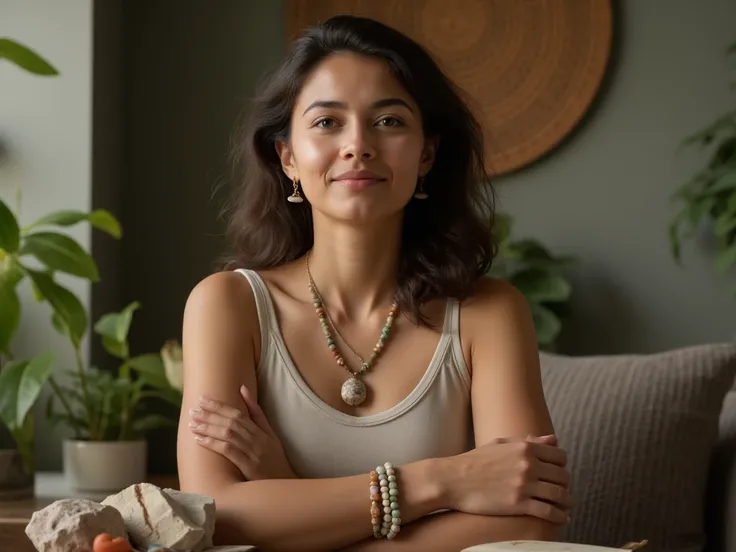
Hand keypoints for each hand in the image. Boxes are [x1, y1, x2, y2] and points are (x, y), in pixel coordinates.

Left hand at [188, 385, 295, 479]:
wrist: (284, 483)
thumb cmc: (275, 458)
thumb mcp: (270, 434)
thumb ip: (256, 413)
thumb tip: (242, 388)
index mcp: (262, 430)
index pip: (238, 413)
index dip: (220, 406)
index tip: (203, 400)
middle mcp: (257, 439)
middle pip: (231, 422)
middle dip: (211, 415)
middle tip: (193, 410)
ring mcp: (253, 452)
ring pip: (228, 434)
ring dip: (209, 428)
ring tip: (192, 424)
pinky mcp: (249, 466)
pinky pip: (229, 451)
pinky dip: (214, 444)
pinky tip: (200, 440)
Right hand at [442, 434, 571, 523]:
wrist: (453, 479)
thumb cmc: (474, 461)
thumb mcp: (500, 443)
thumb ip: (528, 441)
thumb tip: (553, 439)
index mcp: (525, 448)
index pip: (559, 456)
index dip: (562, 465)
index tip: (558, 472)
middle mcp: (528, 465)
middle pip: (562, 476)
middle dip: (565, 484)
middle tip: (562, 490)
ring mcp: (524, 485)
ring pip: (560, 494)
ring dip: (566, 502)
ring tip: (565, 506)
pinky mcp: (519, 504)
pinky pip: (549, 512)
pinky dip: (559, 516)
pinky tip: (561, 518)